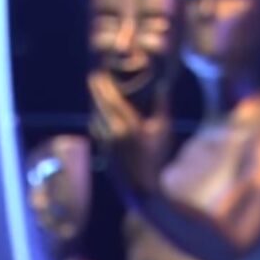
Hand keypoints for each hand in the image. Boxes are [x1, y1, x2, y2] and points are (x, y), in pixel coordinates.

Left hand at [88, 70, 170, 193]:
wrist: (144, 189)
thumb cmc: (159, 157)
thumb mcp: (164, 129)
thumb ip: (161, 104)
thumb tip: (161, 84)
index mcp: (125, 123)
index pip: (109, 97)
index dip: (102, 83)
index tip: (99, 70)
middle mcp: (110, 131)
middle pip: (99, 104)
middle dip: (97, 89)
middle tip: (96, 76)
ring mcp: (104, 142)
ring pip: (96, 116)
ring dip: (97, 103)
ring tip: (100, 92)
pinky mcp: (103, 151)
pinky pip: (97, 128)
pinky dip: (98, 117)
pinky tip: (103, 115)